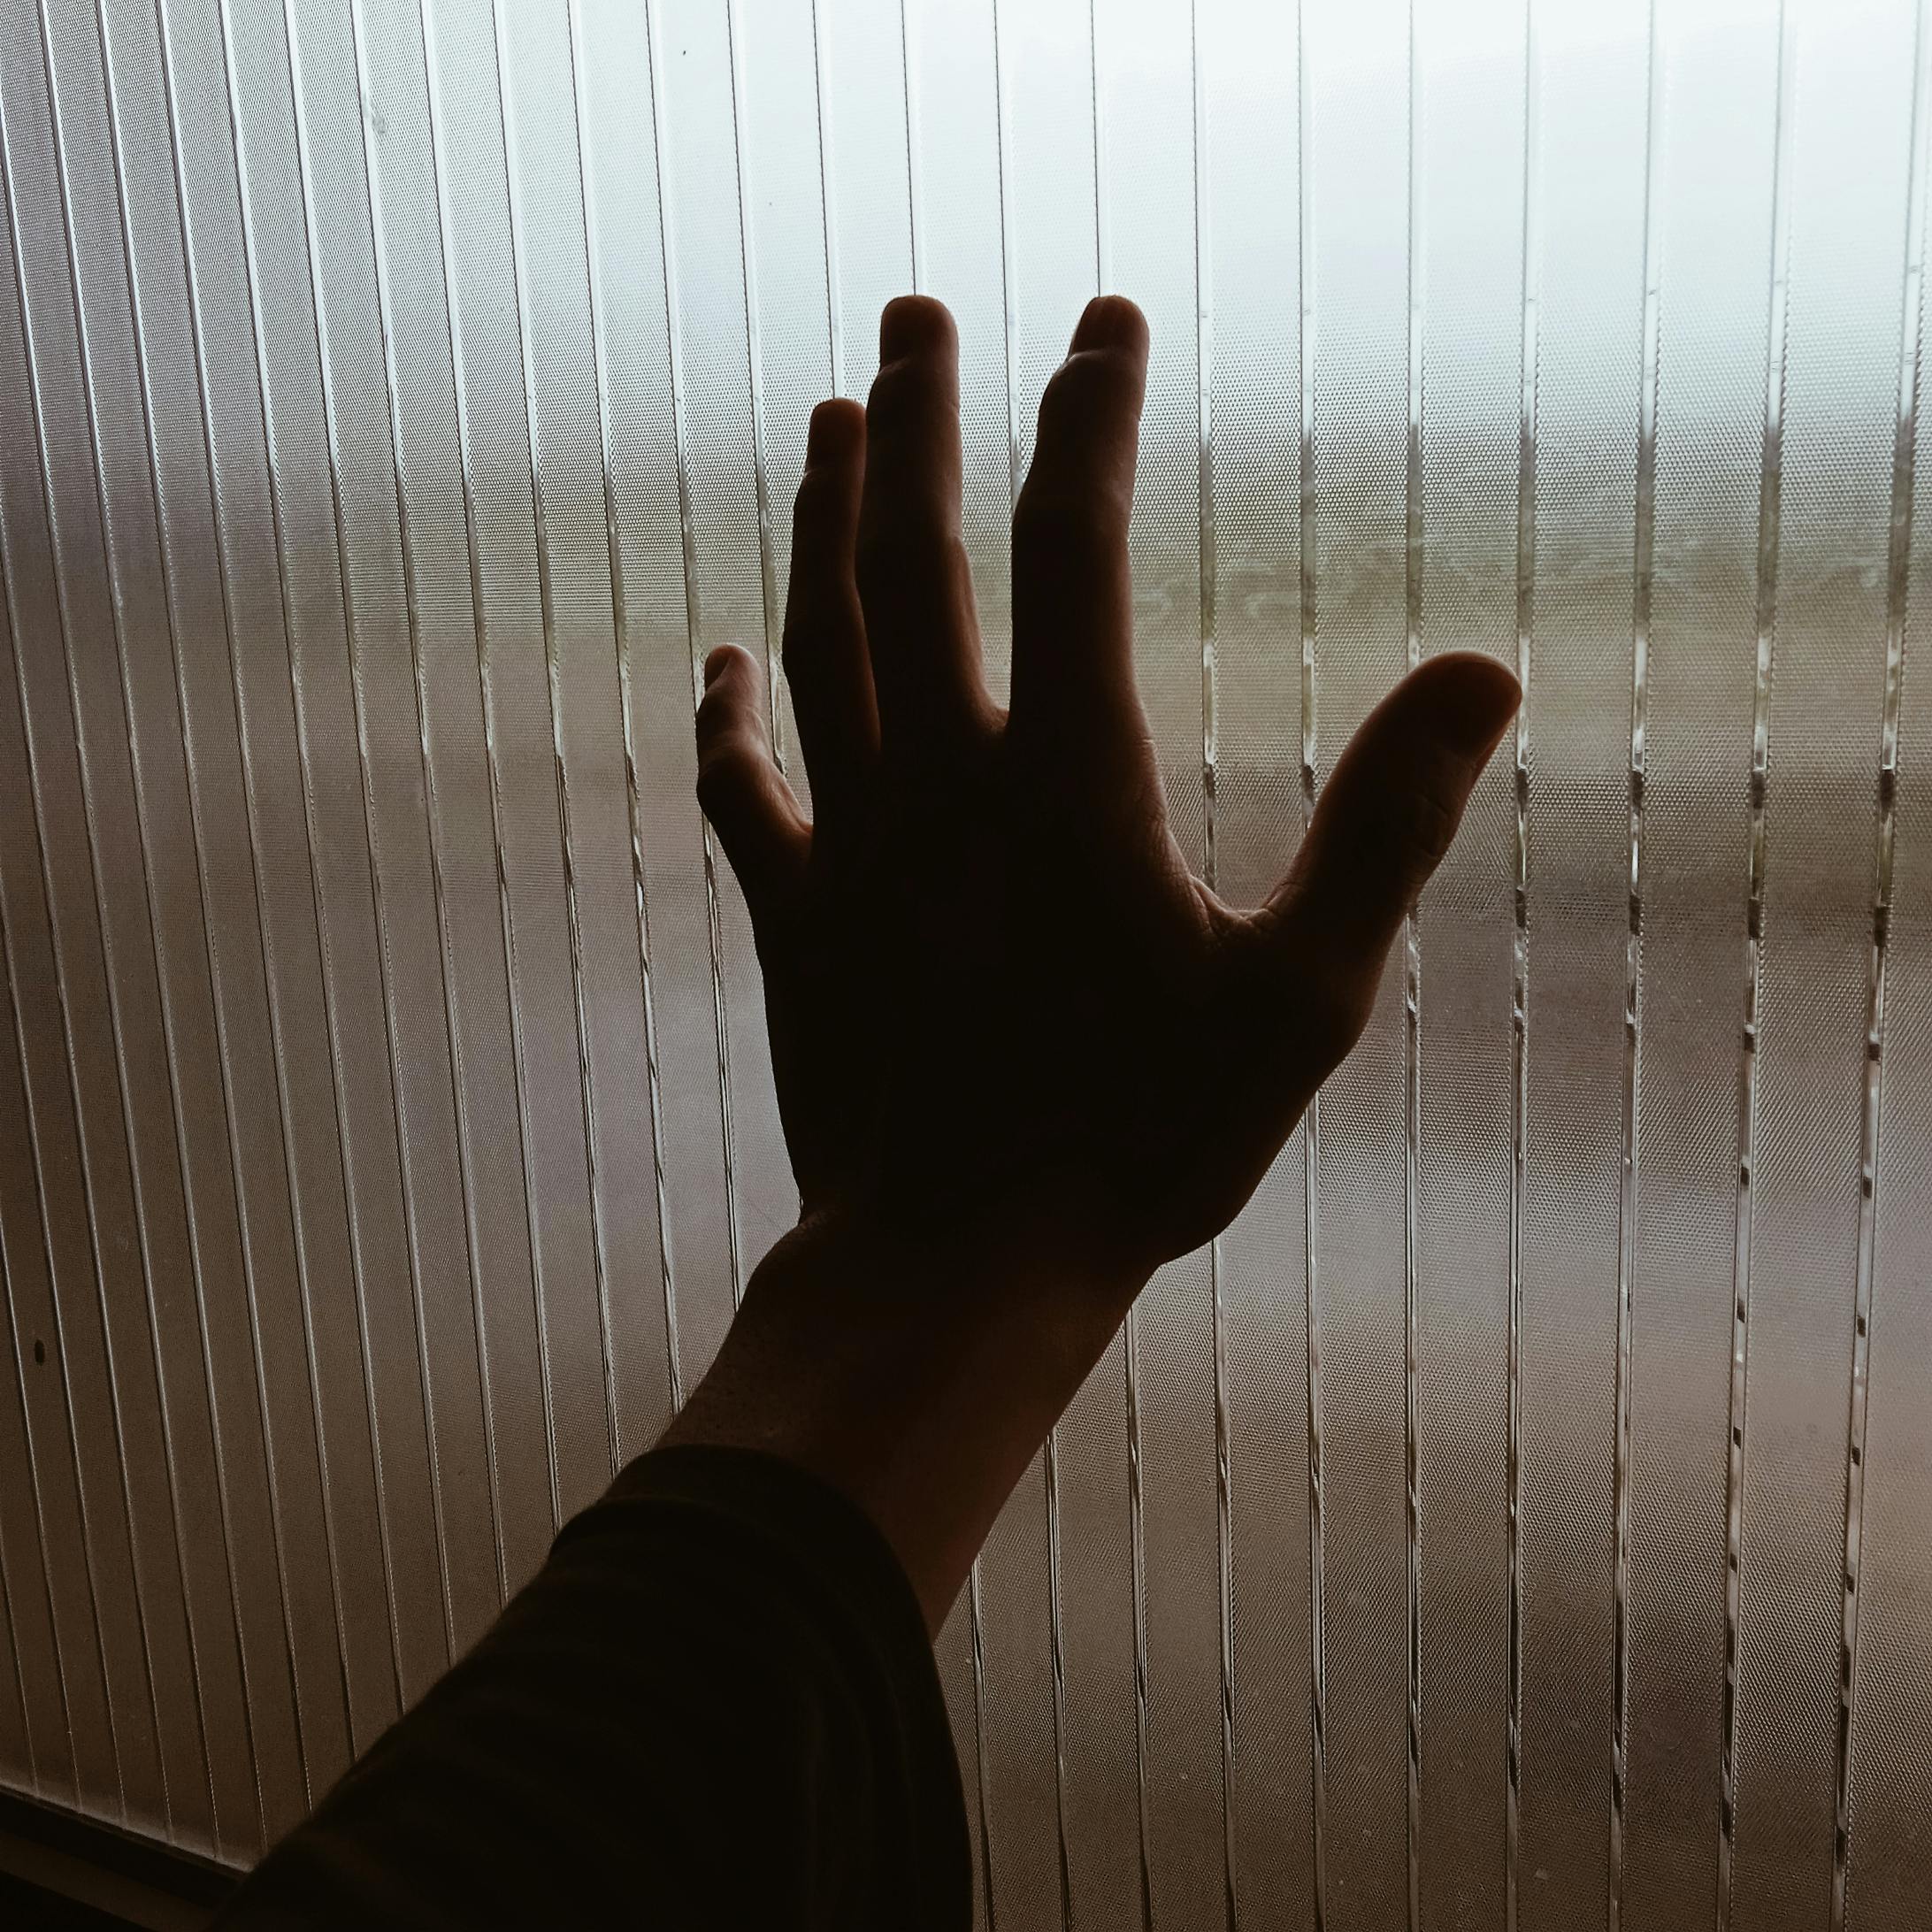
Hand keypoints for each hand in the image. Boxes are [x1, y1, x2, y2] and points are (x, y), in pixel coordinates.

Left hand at [672, 294, 1517, 1621]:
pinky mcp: (795, 923)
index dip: (1087, 423)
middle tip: (912, 311)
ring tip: (833, 424)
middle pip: (919, 561)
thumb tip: (1481, 672)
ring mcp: (850, 850)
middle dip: (923, 425)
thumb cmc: (1140, 1149)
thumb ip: (1389, 827)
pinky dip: (725, 723)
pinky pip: (740, 796)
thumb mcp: (1303, 1001)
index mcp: (1067, 784)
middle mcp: (940, 786)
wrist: (956, 1270)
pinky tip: (720, 663)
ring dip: (822, 524)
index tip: (1100, 327)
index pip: (1071, 550)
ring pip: (819, 646)